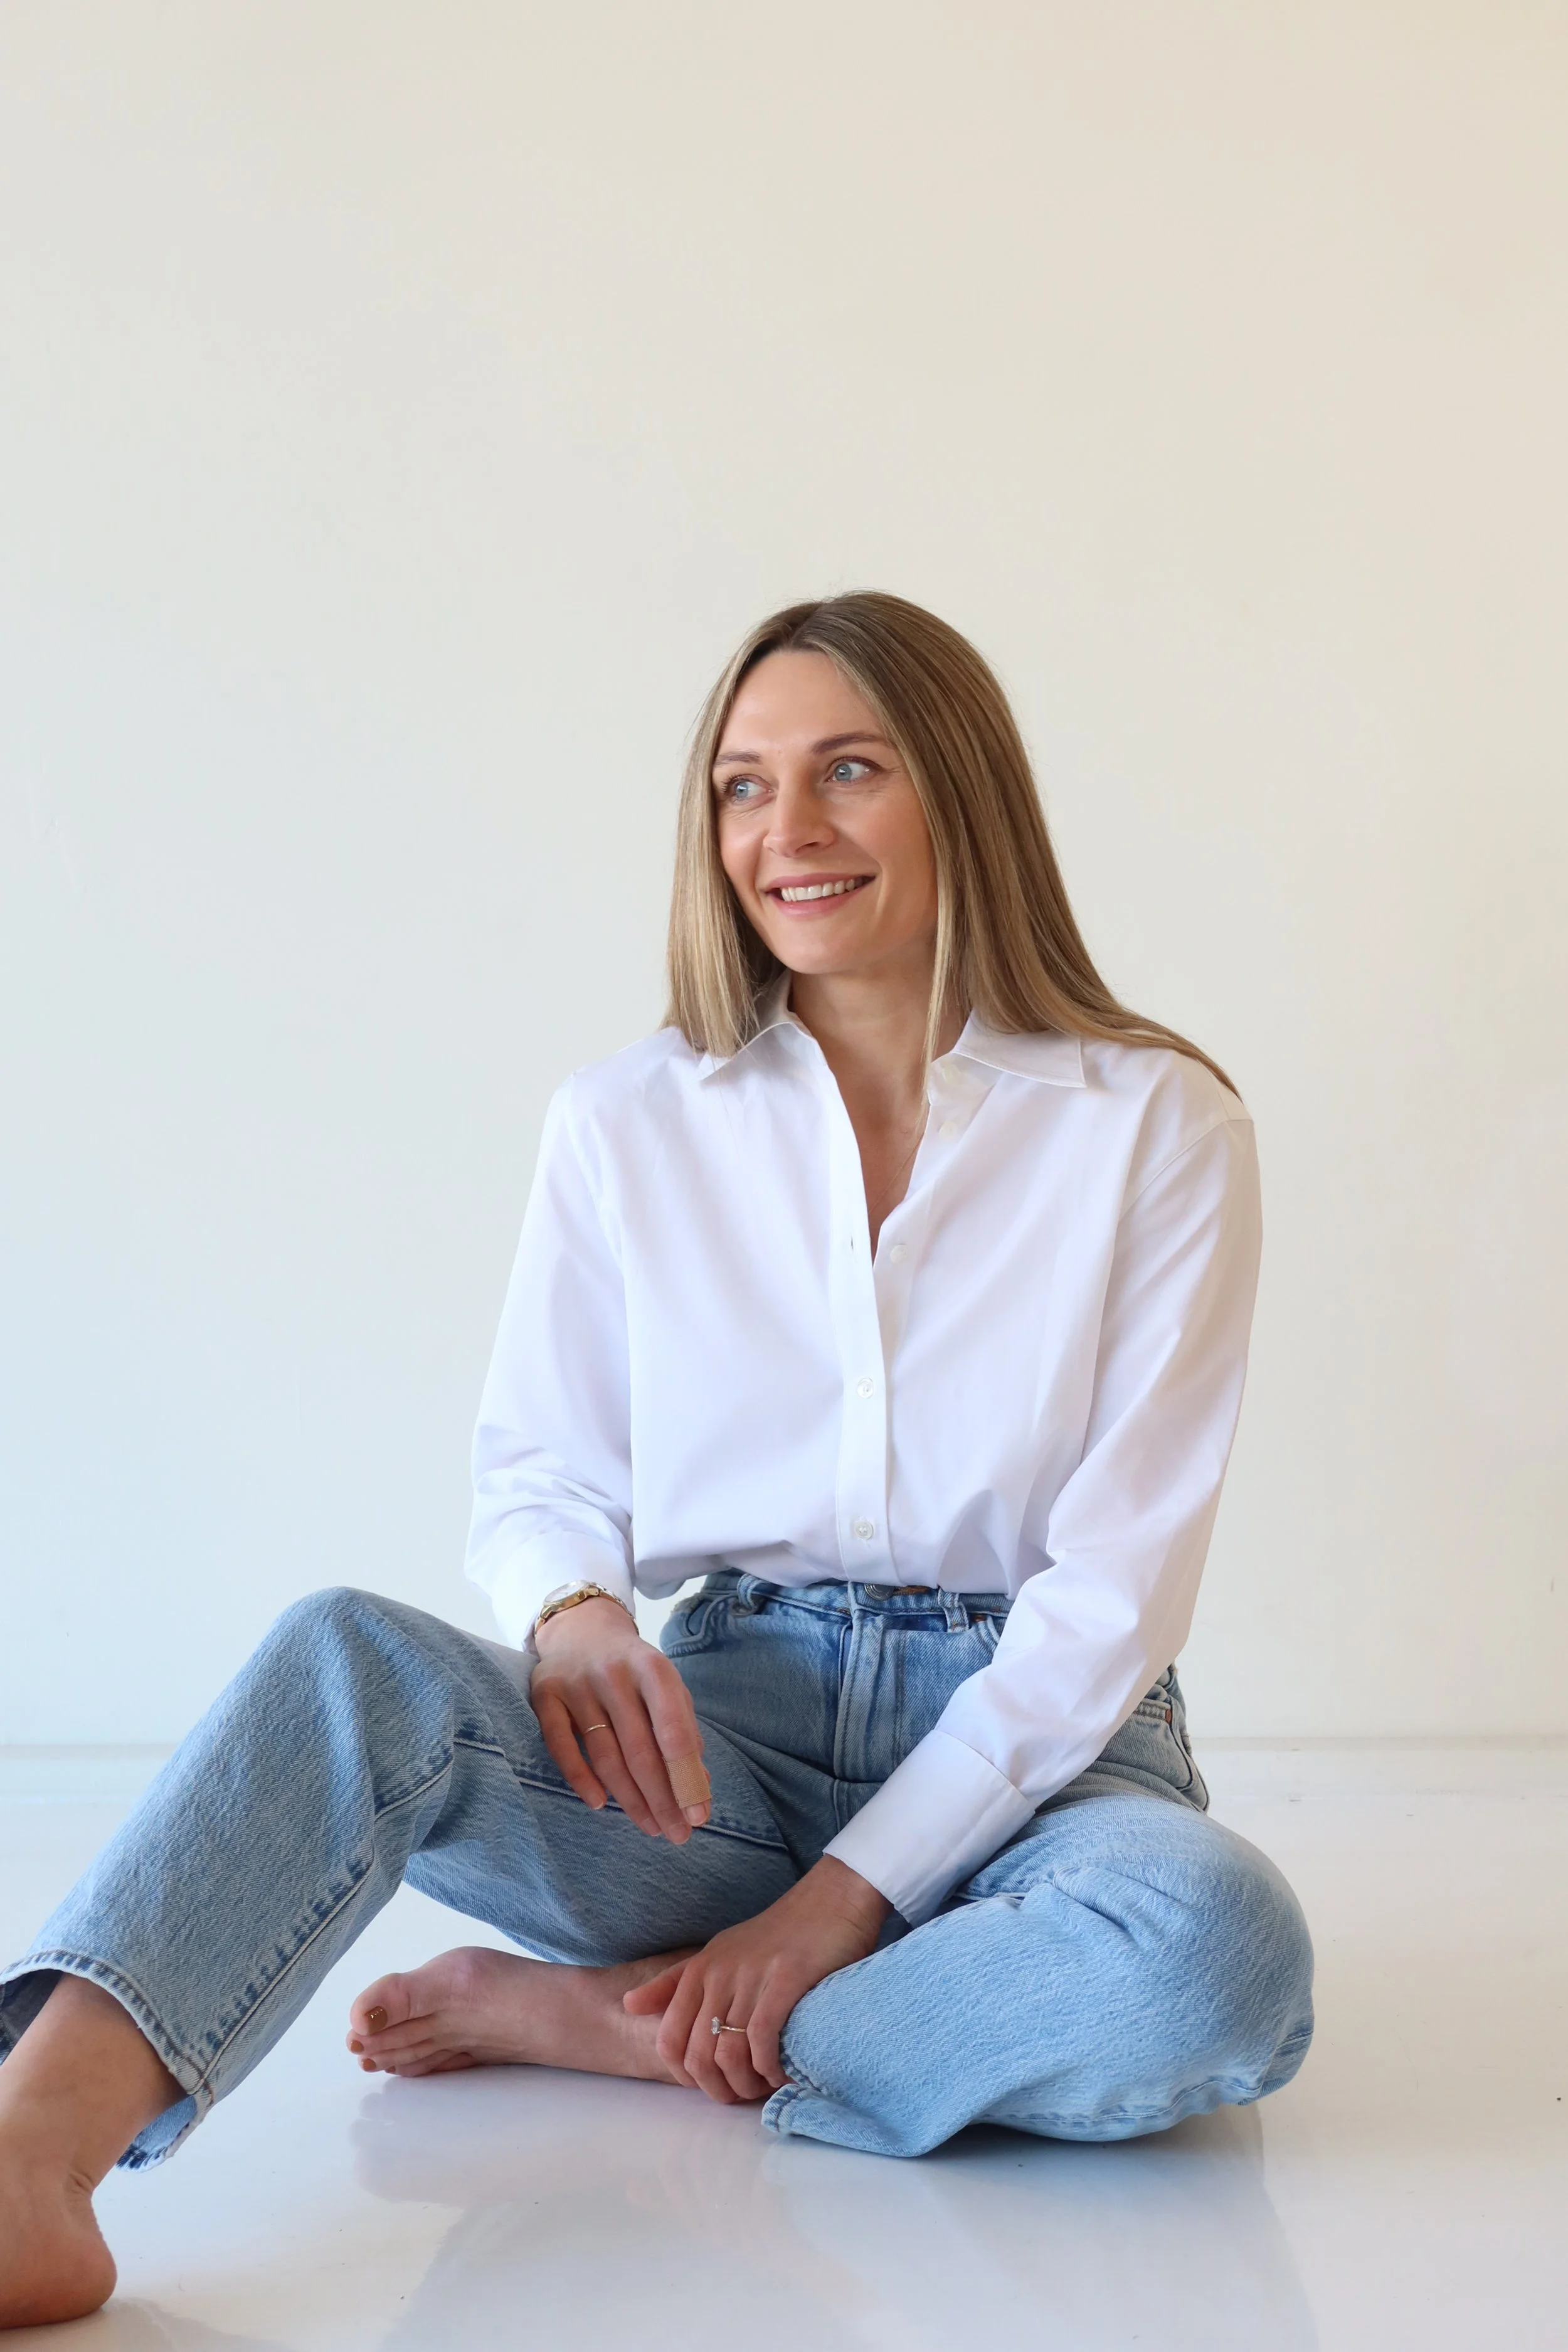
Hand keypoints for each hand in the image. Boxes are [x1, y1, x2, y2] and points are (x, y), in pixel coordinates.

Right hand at [530, 1599, 710, 1843]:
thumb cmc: (634, 1671)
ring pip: (604, 1754)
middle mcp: (614, 1673)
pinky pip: (560, 1745)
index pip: (673, 1726)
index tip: (698, 1816)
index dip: (685, 1775)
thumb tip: (698, 1789)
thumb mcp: (666, 1689)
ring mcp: (576, 1684)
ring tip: (650, 1827)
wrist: (581, 1631)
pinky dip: (580, 1778)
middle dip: (661, 1798)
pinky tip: (600, 1804)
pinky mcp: (545, 1695)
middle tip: (677, 1834)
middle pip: (639, 1749)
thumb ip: (683, 1732)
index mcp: (652, 1667)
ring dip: (629, 1798)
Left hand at [623, 1857, 890, 2100]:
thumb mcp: (718, 1953)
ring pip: (729, 2052)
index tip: (713, 2086)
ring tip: (764, 2087)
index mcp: (698, 1970)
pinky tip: (782, 2074)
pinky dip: (770, 2067)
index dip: (687, 2077)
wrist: (830, 1900)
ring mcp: (751, 1975)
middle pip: (699, 2055)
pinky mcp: (786, 1979)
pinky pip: (763, 2037)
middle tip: (742, 2095)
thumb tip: (629, 2005)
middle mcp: (718, 1973)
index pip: (670, 2042)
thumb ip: (674, 1981)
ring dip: (746, 2084)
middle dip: (719, 2089)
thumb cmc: (775, 1935)